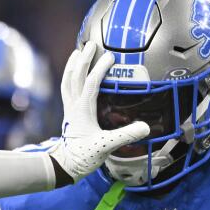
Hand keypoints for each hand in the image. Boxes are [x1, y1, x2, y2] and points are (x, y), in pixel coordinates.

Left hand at [49, 45, 149, 182]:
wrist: (65, 165)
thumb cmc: (83, 156)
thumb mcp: (105, 147)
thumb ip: (124, 136)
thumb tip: (145, 127)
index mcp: (83, 111)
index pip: (91, 85)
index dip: (100, 70)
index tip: (110, 57)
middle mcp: (73, 106)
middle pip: (75, 77)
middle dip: (83, 60)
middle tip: (91, 44)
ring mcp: (69, 108)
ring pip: (67, 81)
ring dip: (72, 65)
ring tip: (77, 51)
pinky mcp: (68, 112)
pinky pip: (66, 88)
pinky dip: (69, 77)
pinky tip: (73, 73)